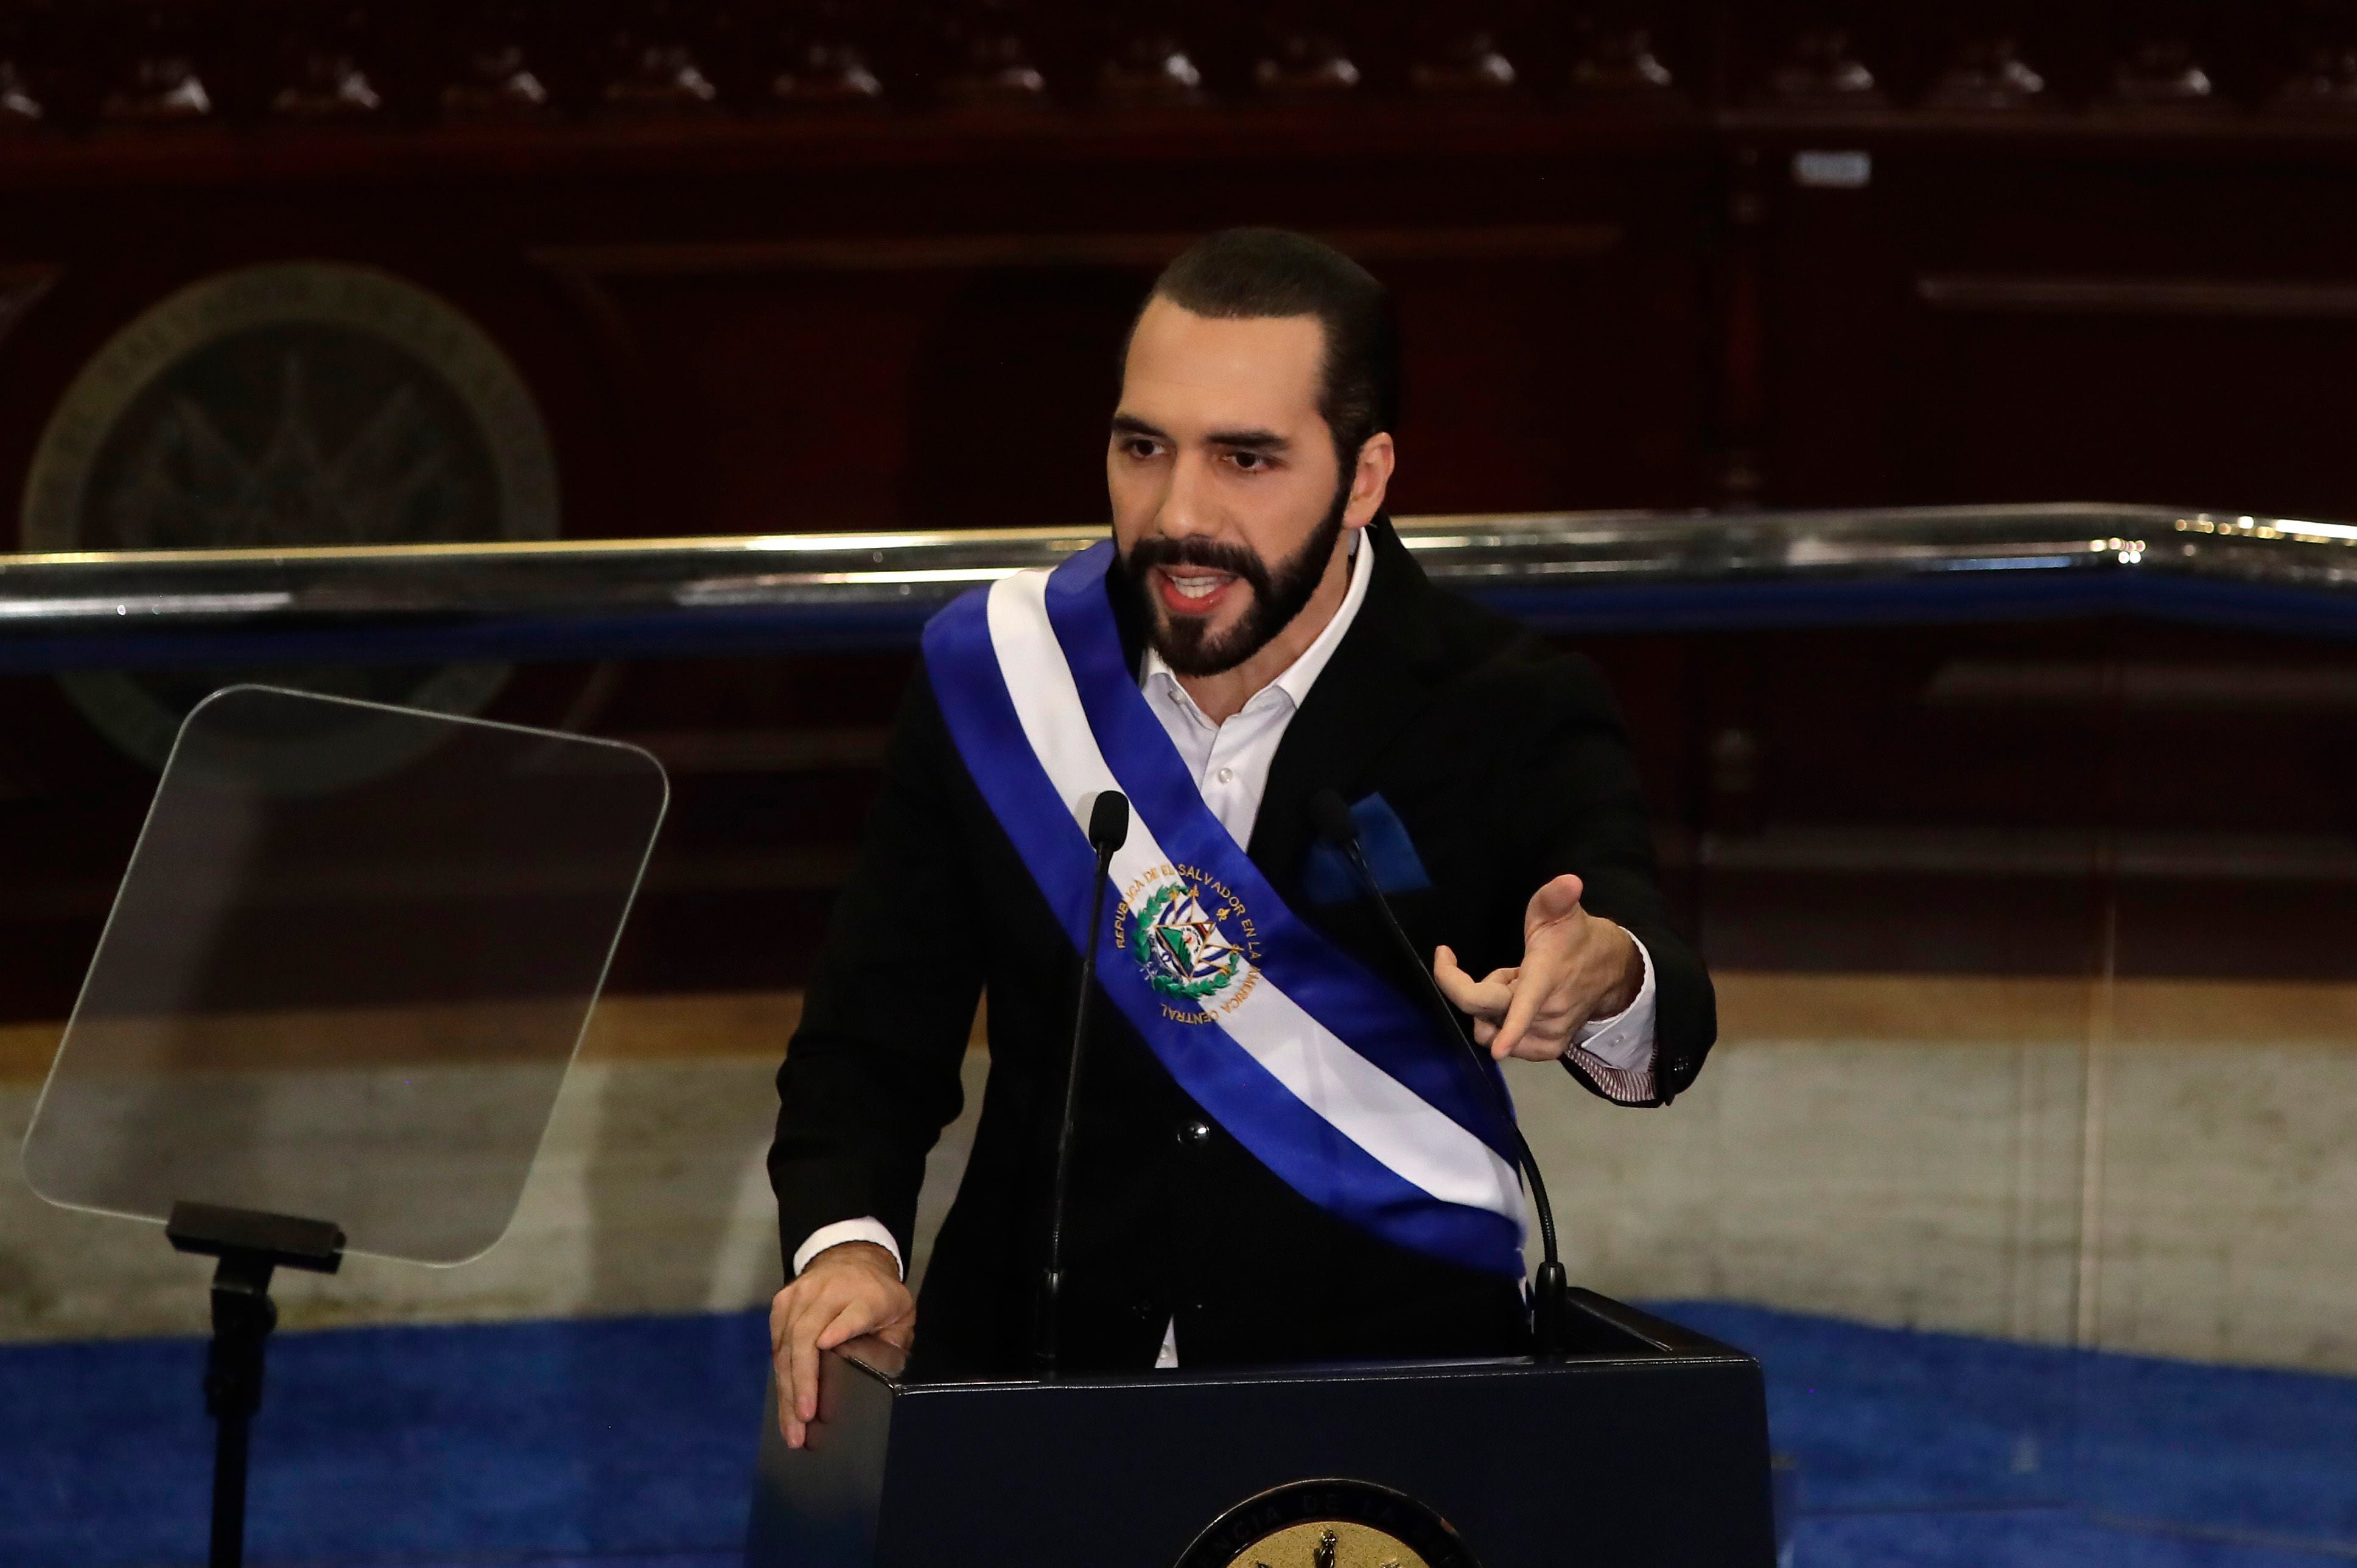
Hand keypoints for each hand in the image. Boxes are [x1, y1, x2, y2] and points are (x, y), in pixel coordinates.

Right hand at [769, 1241, 914, 1448]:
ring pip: (786, 1345)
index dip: (841, 1328)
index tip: (826, 1344)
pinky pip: (776, 1344)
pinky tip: (784, 1406)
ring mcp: (800, 1295)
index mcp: (867, 1295)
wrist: (852, 1257)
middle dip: (803, 1380)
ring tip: (792, 1428)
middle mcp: (829, 1291)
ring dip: (787, 1390)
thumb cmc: (880, 1296)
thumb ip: (894, 1342)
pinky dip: (780, 1378)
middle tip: (805, 1419)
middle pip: (807, 1335)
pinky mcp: (782, 1303)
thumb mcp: (901, 1313)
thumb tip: (881, 1378)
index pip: (853, 1313)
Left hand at [1432, 873, 1641, 1061]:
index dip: (1511, 1029)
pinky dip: (1501, 1025)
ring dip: (1492, 1006)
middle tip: (1507, 968)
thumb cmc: (1574, 938)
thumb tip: (1569, 882)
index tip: (1499, 1048)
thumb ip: (1556, 896)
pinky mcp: (1547, 1049)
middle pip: (1484, 1012)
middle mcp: (1547, 1014)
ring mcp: (1548, 1035)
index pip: (1523, 1007)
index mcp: (1546, 979)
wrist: (1610, 971)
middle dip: (1475, 986)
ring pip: (1489, 1027)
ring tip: (1518, 985)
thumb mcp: (1561, 911)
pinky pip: (1503, 1044)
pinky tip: (1521, 1005)